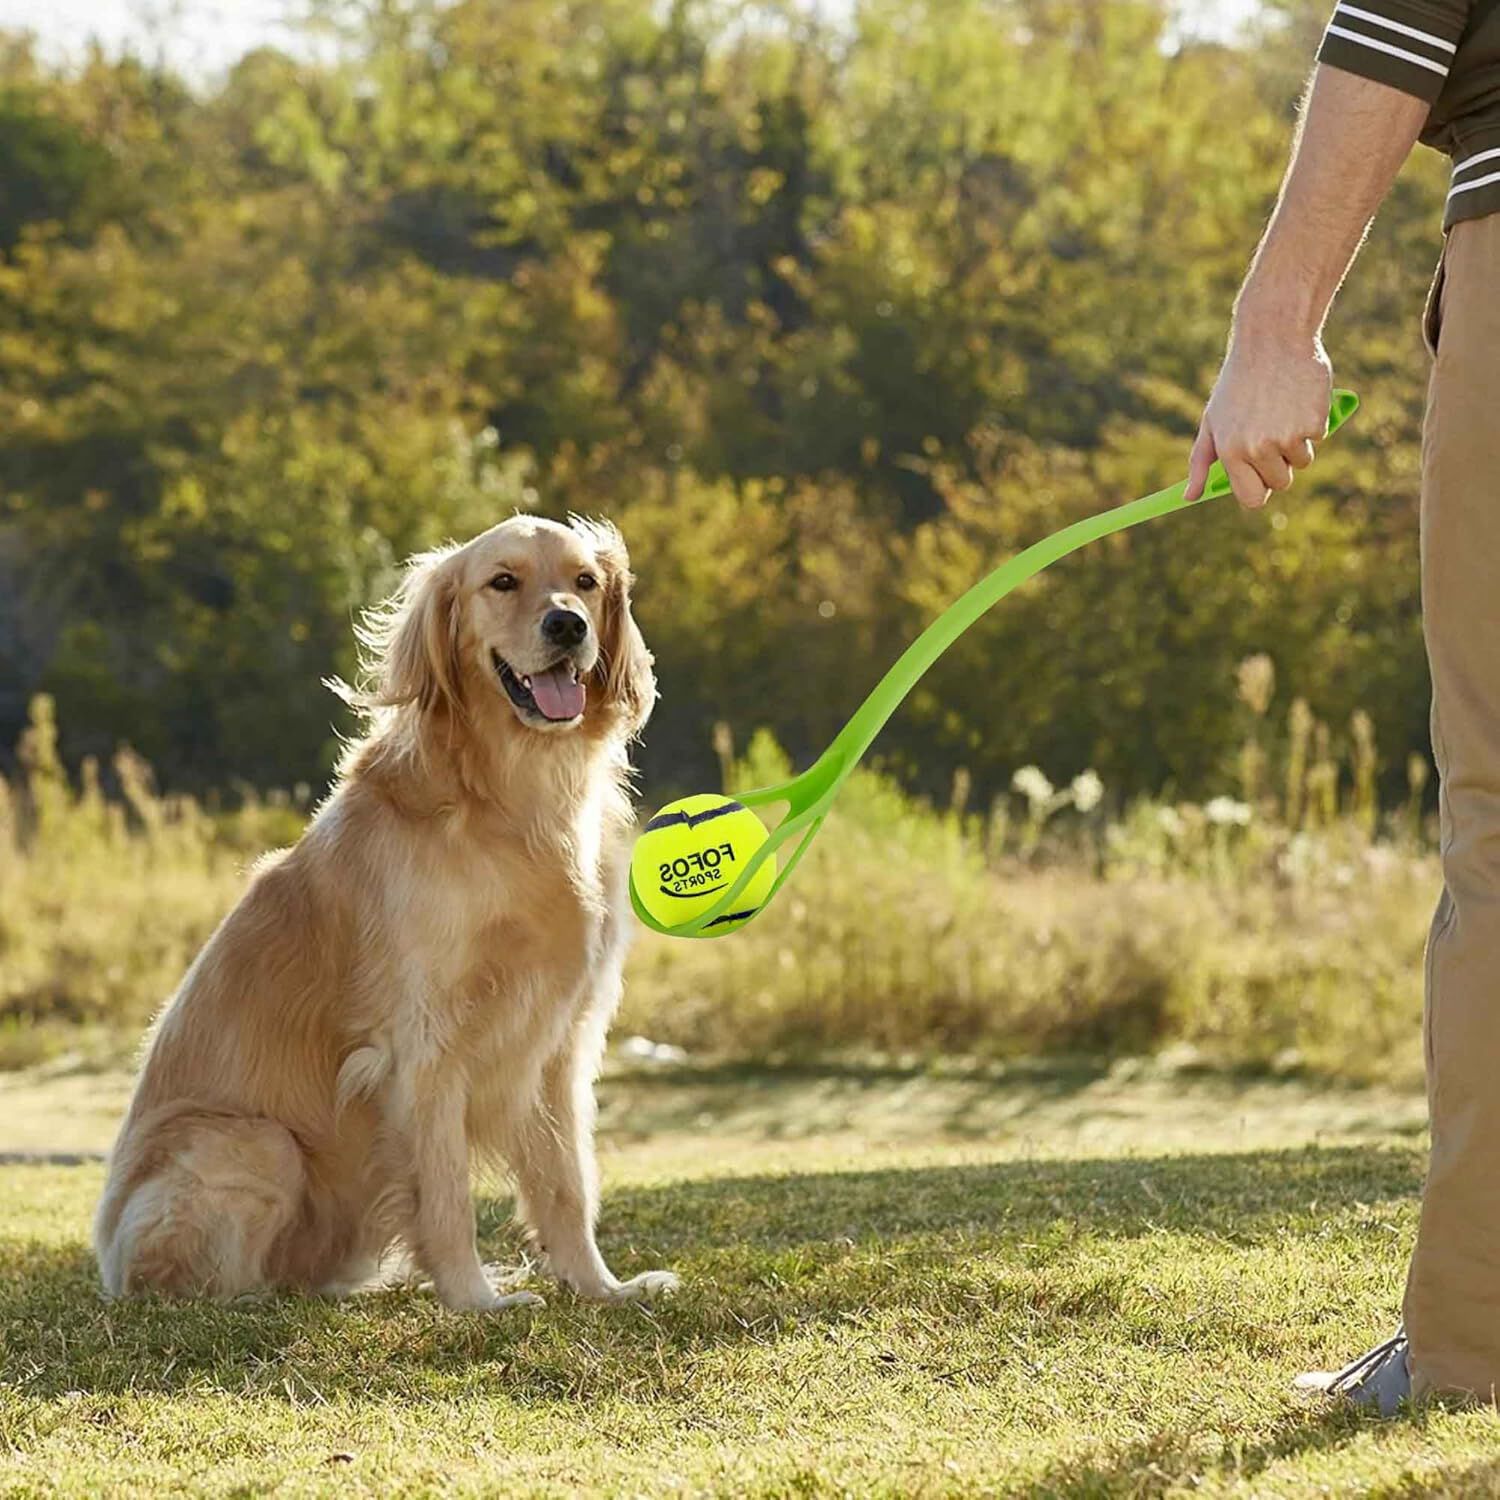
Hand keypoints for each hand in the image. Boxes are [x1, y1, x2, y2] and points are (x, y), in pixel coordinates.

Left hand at [1186, 329, 1332, 508]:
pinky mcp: (1314, 423)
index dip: (1259, 490)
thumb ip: (1200, 462)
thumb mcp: (1212, 420)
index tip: (1261, 479)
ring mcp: (1288, 437)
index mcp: (1231, 452)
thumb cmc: (1238, 383)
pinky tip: (1298, 399)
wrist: (1272, 340)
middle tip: (1272, 434)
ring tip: (1282, 412)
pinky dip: (1313, 423)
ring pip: (1302, 462)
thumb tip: (1189, 497)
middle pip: (1280, 483)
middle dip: (1279, 466)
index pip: (1252, 498)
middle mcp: (1258, 449)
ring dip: (1297, 443)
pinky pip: (1318, 438)